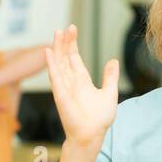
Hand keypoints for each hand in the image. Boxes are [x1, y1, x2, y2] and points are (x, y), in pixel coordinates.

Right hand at [44, 24, 117, 145]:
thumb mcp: (110, 93)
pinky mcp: (60, 94)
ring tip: (57, 33)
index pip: (74, 58)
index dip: (72, 44)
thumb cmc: (99, 119)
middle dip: (65, 42)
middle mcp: (71, 82)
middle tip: (66, 27)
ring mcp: (64, 87)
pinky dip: (51, 64)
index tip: (72, 29)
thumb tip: (113, 60)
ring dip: (57, 48)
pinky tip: (48, 52)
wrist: (92, 135)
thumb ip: (110, 77)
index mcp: (81, 80)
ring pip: (58, 63)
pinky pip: (55, 77)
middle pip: (65, 57)